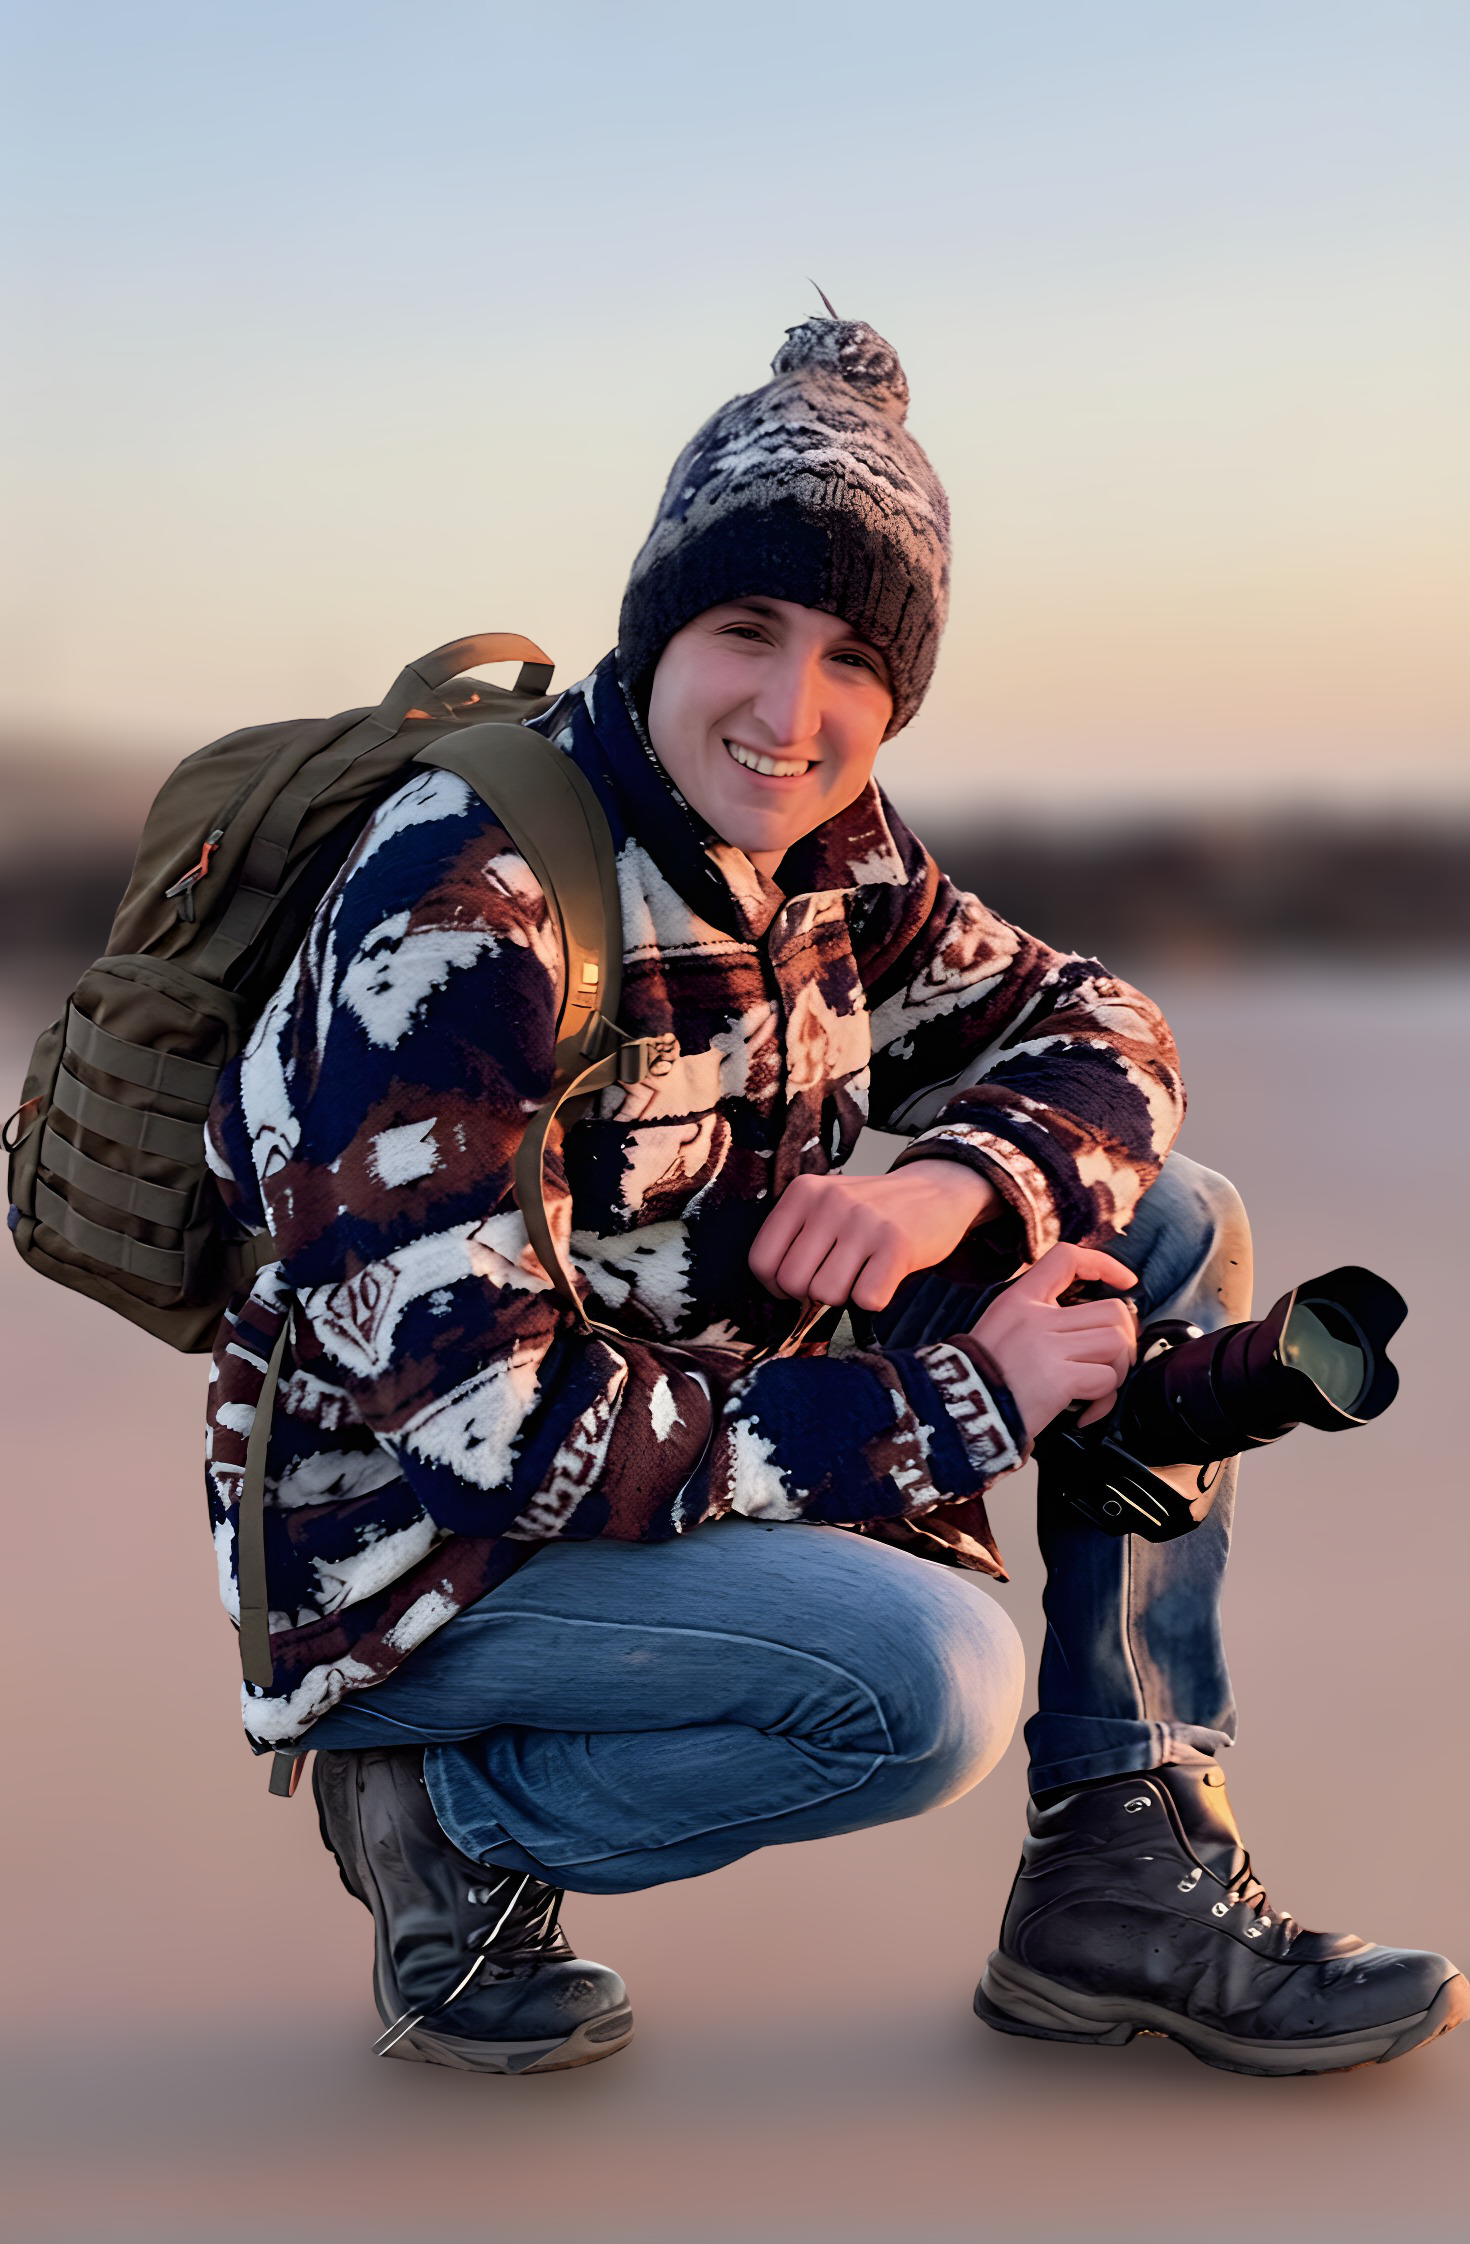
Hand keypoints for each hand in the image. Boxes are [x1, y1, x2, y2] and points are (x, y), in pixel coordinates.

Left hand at [748, 1160, 999, 1312]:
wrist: (938, 1190)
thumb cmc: (873, 1211)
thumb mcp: (826, 1205)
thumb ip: (795, 1238)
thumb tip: (775, 1291)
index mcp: (804, 1192)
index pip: (761, 1260)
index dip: (776, 1285)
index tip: (799, 1283)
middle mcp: (830, 1202)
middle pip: (792, 1282)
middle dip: (811, 1294)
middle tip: (836, 1279)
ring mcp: (864, 1221)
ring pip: (827, 1294)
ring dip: (845, 1296)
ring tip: (861, 1273)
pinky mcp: (897, 1244)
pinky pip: (867, 1300)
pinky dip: (875, 1299)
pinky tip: (884, 1276)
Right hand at [972, 1241, 1137, 1441]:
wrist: (962, 1410)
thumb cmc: (980, 1376)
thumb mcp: (1001, 1325)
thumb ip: (1039, 1316)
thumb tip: (1088, 1323)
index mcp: (1020, 1298)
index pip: (1067, 1258)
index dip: (1103, 1264)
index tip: (1125, 1282)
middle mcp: (1037, 1318)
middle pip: (1112, 1310)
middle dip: (1124, 1337)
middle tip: (1113, 1358)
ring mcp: (1049, 1347)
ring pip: (1116, 1343)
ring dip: (1117, 1369)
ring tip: (1097, 1386)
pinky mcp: (1059, 1379)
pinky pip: (1106, 1381)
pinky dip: (1103, 1400)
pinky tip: (1083, 1412)